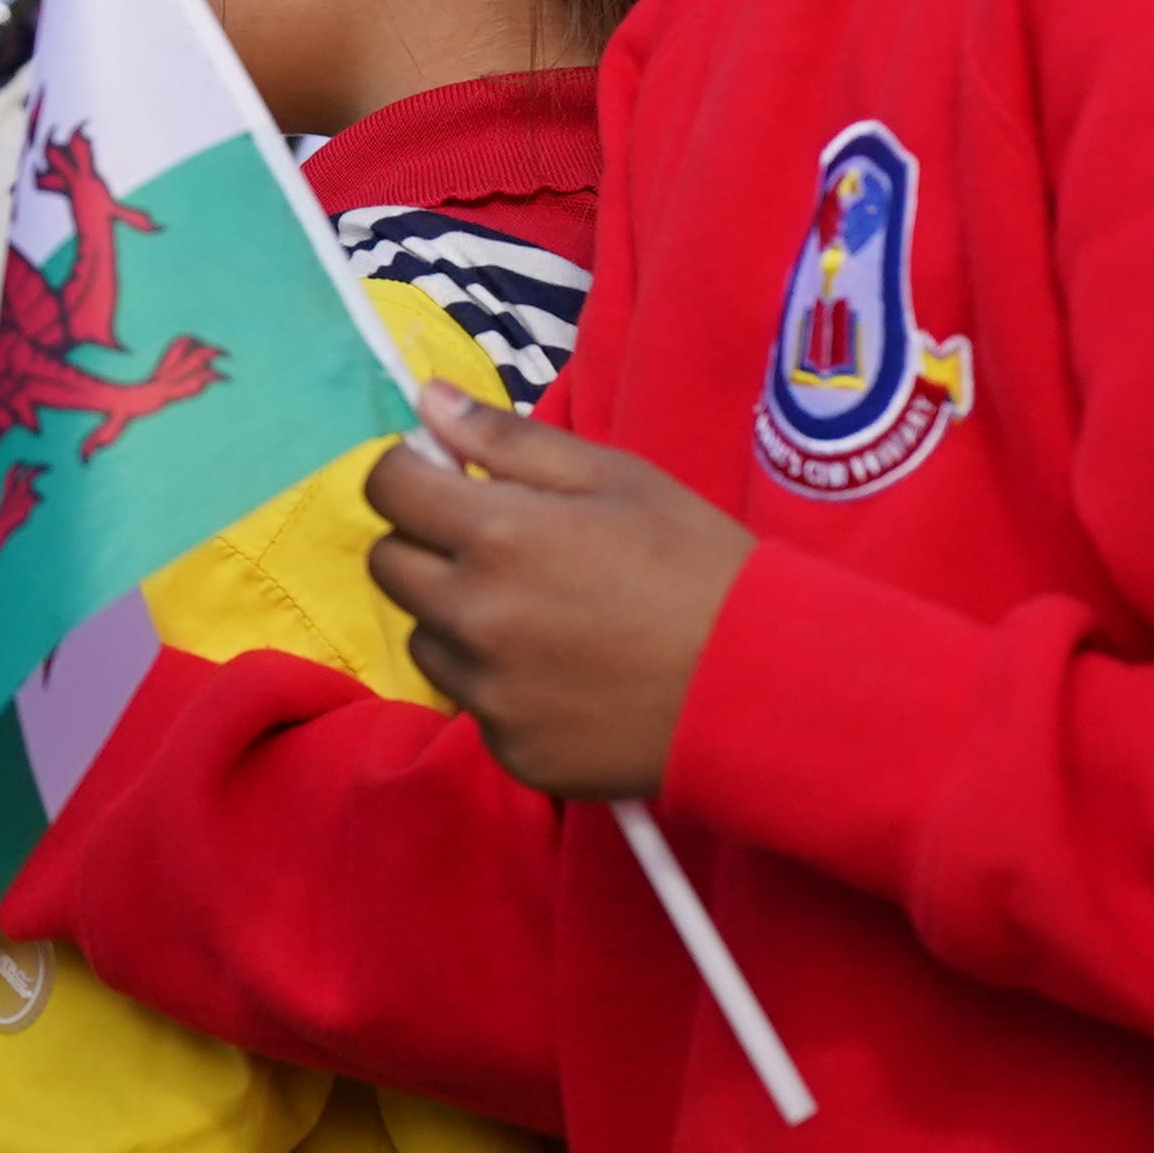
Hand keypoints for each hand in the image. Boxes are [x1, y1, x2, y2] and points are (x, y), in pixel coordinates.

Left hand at [364, 382, 753, 798]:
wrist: (766, 686)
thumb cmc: (698, 565)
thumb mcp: (616, 478)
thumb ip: (509, 440)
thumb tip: (427, 402)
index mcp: (495, 535)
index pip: (387, 488)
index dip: (411, 474)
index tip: (447, 480)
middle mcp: (473, 615)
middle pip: (391, 564)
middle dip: (427, 544)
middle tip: (499, 547)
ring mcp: (488, 691)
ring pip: (426, 638)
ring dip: (457, 618)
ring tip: (542, 616)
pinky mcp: (511, 750)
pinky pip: (473, 702)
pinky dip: (498, 684)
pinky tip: (564, 675)